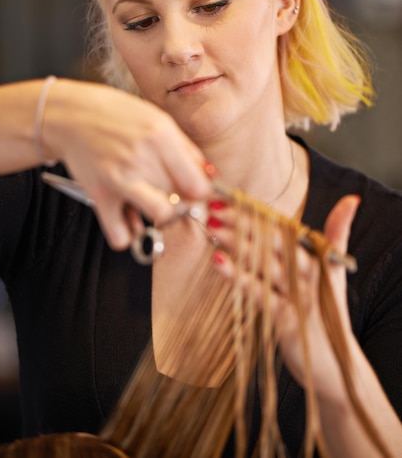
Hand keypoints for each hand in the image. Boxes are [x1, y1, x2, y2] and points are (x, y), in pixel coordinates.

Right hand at [44, 80, 212, 248]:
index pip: (198, 184)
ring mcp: (120, 179)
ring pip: (160, 216)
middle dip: (181, 198)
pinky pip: (121, 235)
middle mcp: (142, 158)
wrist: (70, 116)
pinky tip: (127, 216)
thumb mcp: (157, 119)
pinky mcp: (100, 196)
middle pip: (182, 198)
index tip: (195, 189)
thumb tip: (209, 177)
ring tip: (153, 202)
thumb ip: (185, 149)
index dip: (201, 191)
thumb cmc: (116, 115)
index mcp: (161, 136)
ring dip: (160, 214)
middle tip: (171, 190)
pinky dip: (127, 233)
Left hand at [208, 194, 360, 396]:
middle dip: (243, 221)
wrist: (334, 366)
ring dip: (237, 242)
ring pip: (265, 263)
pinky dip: (238, 277)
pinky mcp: (288, 322)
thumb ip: (337, 233)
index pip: (283, 227)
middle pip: (273, 240)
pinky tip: (218, 261)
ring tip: (212, 226)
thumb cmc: (325, 312)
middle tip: (214, 205)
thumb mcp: (330, 272)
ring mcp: (299, 298)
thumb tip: (351, 199)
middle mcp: (309, 274)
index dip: (255, 211)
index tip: (227, 197)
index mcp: (317, 258)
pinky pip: (260, 295)